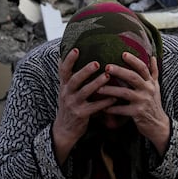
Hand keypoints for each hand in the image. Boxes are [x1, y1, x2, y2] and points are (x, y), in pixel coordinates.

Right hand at [52, 48, 114, 164]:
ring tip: (108, 76)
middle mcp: (66, 93)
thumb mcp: (67, 91)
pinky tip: (114, 98)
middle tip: (97, 63)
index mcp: (64, 86)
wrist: (64, 130)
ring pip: (85, 92)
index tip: (76, 49)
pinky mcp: (81, 115)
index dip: (69, 59)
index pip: (63, 70)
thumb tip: (74, 59)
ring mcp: (73, 104)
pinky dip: (104, 102)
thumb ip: (71, 78)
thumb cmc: (70, 106)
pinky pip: (94, 107)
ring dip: (97, 84)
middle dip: (85, 71)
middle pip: (74, 79)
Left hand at [98, 53, 170, 154]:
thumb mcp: (156, 87)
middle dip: (120, 71)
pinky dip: (112, 108)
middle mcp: (148, 90)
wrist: (158, 125)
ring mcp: (143, 101)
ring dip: (111, 90)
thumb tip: (152, 56)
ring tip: (98, 88)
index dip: (134, 60)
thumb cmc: (154, 104)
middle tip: (106, 67)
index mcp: (150, 82)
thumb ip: (153, 72)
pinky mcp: (138, 113)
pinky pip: (123, 110)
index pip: (143, 68)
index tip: (123, 53)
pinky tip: (103, 108)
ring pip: (125, 93)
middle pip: (133, 77)